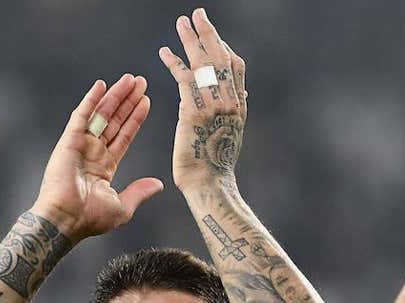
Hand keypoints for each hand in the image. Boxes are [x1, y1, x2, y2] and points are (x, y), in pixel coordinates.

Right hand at [31, 75, 163, 240]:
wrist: (66, 220)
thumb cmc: (90, 219)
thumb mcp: (122, 207)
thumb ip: (139, 192)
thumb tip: (159, 184)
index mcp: (104, 167)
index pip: (124, 136)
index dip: (135, 118)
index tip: (146, 101)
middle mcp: (93, 153)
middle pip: (115, 120)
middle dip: (128, 101)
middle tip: (141, 82)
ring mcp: (81, 145)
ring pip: (101, 114)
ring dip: (115, 96)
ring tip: (130, 79)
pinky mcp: (69, 141)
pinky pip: (81, 116)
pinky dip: (91, 100)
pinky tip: (101, 85)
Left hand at [158, 8, 246, 189]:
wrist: (209, 184)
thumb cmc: (215, 166)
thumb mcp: (230, 133)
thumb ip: (232, 110)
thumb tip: (240, 94)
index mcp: (238, 105)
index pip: (235, 67)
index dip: (224, 47)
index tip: (213, 34)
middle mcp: (230, 100)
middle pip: (220, 57)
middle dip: (209, 33)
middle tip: (197, 13)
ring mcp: (213, 104)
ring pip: (203, 63)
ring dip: (190, 40)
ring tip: (181, 23)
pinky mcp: (195, 111)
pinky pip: (183, 79)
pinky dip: (173, 62)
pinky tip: (164, 51)